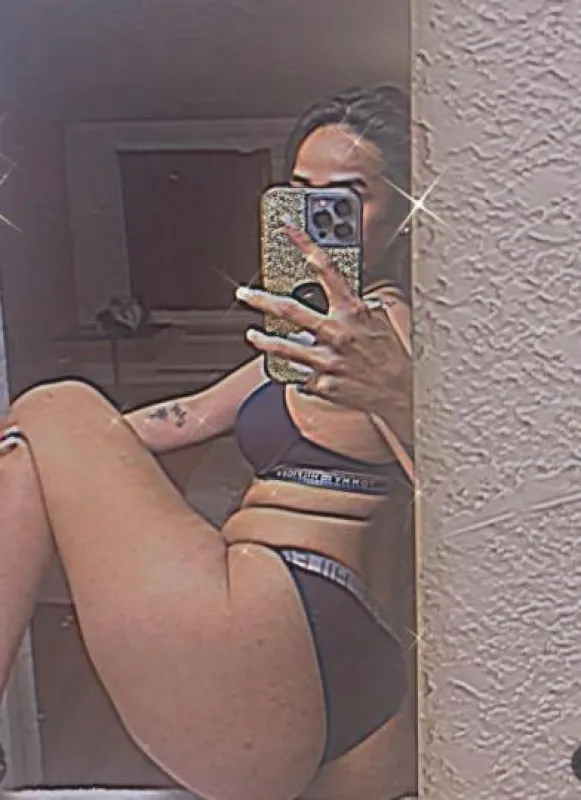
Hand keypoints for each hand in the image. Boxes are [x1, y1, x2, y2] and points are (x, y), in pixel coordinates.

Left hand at [235, 225, 411, 442]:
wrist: (402, 393)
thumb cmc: (394, 356)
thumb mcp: (382, 321)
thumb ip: (359, 306)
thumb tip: (346, 294)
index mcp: (353, 310)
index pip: (327, 269)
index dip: (305, 245)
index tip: (288, 230)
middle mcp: (337, 332)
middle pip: (289, 309)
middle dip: (261, 299)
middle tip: (244, 295)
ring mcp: (327, 359)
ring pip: (283, 347)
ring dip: (263, 340)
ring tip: (252, 335)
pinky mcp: (322, 383)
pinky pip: (300, 375)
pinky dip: (297, 372)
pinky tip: (292, 369)